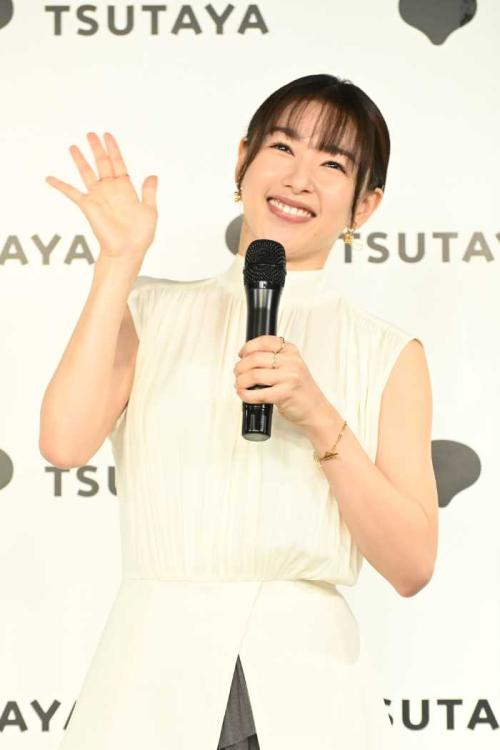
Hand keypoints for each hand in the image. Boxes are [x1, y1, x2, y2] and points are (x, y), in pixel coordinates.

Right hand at [46, 132, 157, 261]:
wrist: (127, 251)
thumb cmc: (140, 235)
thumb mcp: (150, 211)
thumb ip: (149, 192)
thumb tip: (152, 175)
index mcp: (125, 189)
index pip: (118, 163)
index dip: (113, 149)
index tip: (108, 136)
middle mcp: (110, 190)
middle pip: (102, 163)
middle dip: (96, 148)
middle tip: (91, 133)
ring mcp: (98, 197)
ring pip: (86, 172)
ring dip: (80, 159)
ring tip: (73, 146)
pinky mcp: (88, 206)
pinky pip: (71, 193)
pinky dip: (60, 185)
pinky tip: (50, 178)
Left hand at [233, 335, 328, 427]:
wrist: (315, 409)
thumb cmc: (301, 390)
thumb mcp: (291, 366)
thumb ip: (274, 359)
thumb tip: (247, 358)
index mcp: (291, 351)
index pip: (264, 341)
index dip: (248, 347)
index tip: (242, 355)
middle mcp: (291, 362)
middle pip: (255, 358)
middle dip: (240, 367)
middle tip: (238, 373)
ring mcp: (289, 377)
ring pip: (254, 375)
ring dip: (241, 381)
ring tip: (240, 384)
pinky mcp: (285, 394)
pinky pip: (258, 393)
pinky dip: (246, 395)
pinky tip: (244, 394)